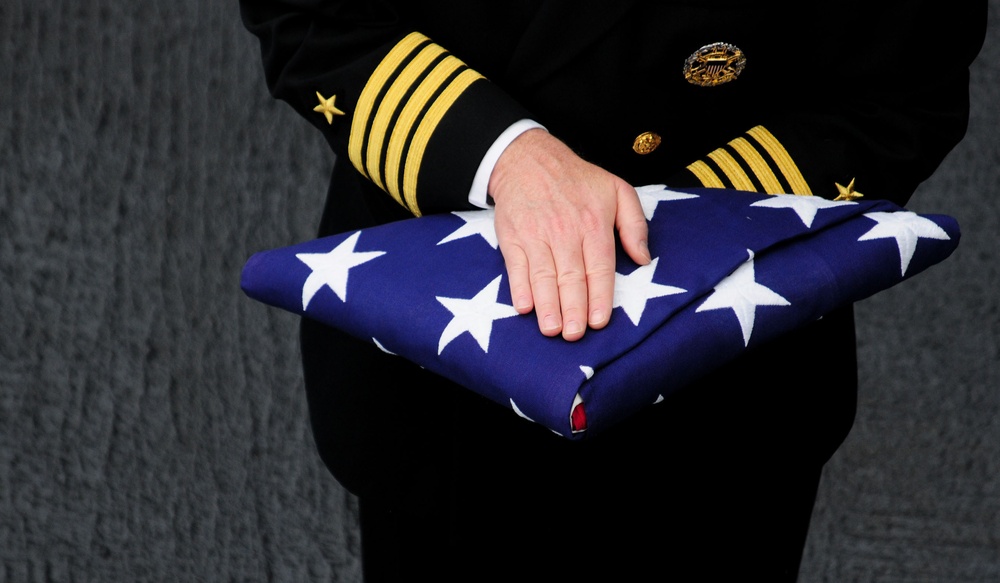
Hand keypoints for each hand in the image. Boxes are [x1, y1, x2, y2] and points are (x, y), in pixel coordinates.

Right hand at [489, 129, 649, 340]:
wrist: (527, 159)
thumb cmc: (576, 178)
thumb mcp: (617, 190)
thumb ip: (635, 224)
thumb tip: (642, 259)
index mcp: (593, 224)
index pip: (599, 267)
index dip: (599, 296)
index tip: (600, 321)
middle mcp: (565, 232)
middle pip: (571, 277)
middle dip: (573, 309)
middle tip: (574, 334)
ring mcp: (536, 235)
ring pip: (543, 276)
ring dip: (547, 305)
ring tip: (551, 329)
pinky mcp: (513, 238)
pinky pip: (516, 267)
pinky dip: (519, 287)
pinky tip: (524, 306)